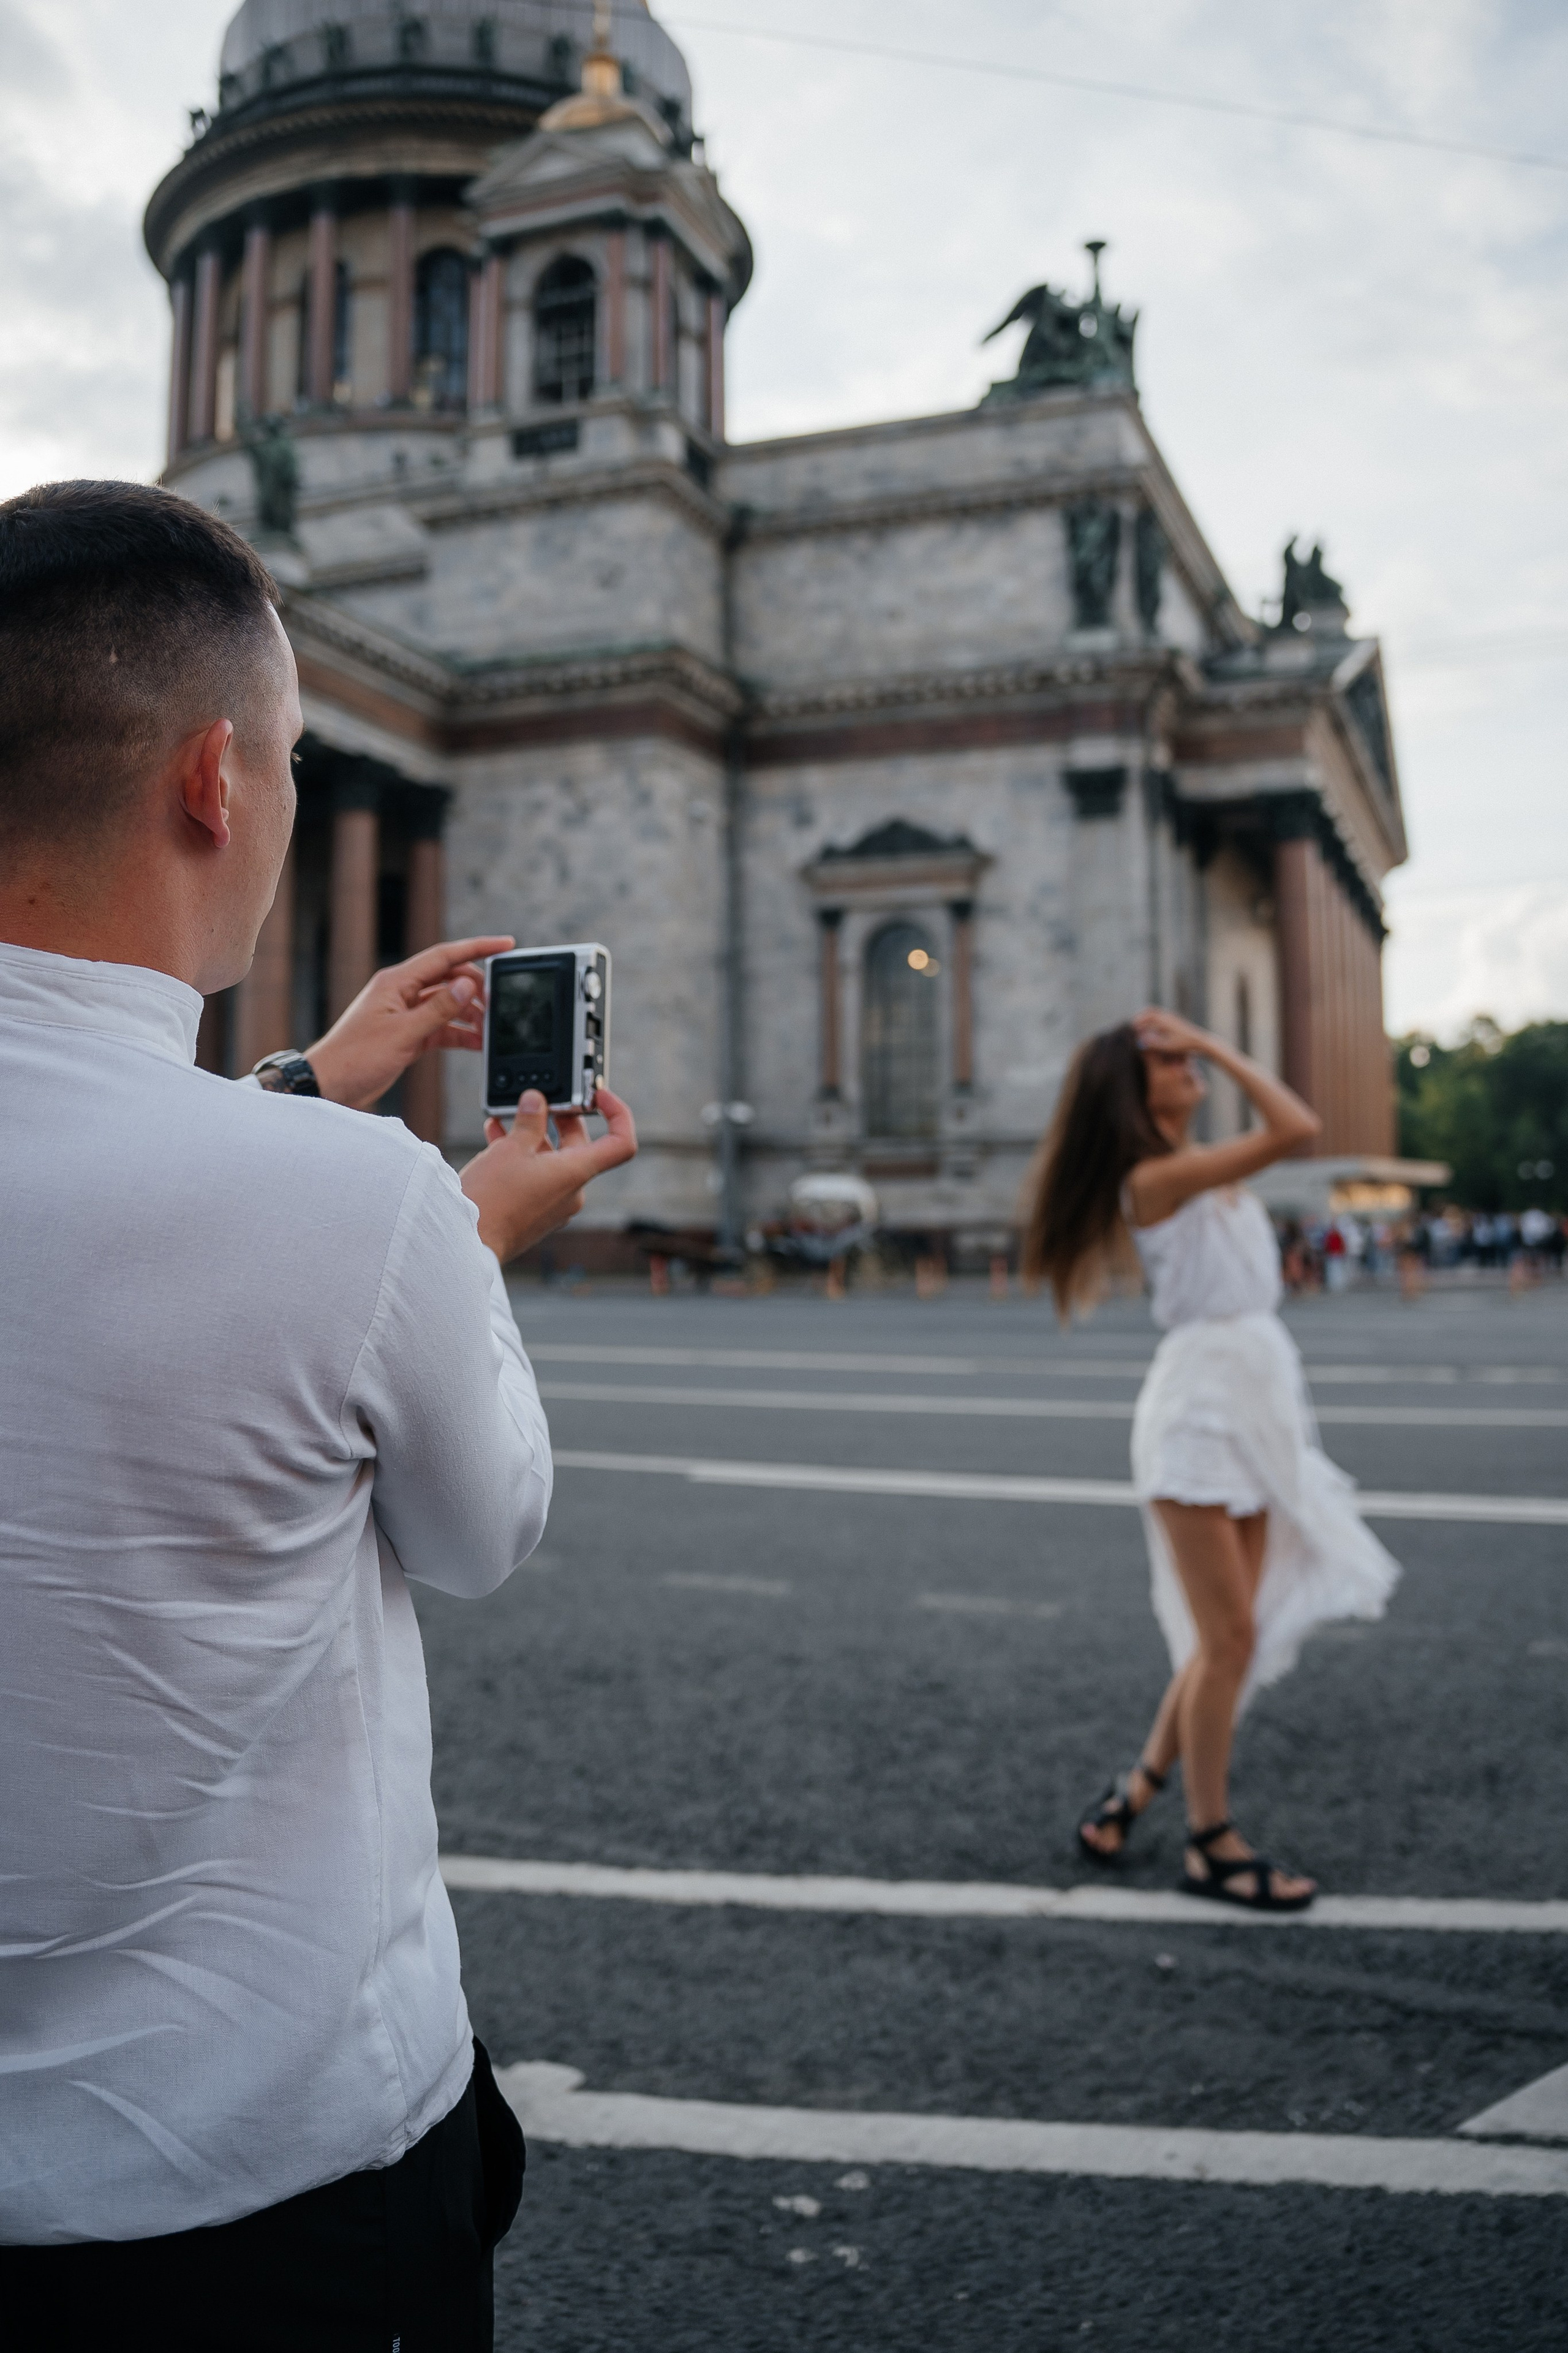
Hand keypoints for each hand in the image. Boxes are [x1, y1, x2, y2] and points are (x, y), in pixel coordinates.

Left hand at [303, 936, 515, 1109]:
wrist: (330, 1085)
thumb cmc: (356, 1057)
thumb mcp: (403, 1033)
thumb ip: (438, 1008)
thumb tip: (467, 984)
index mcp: (397, 982)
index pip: (445, 956)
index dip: (478, 948)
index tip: (506, 944)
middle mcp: (402, 992)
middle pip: (449, 978)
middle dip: (477, 988)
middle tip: (498, 1004)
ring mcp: (405, 1013)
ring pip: (447, 1003)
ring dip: (469, 1013)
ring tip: (489, 1028)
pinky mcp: (408, 1034)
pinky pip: (441, 1027)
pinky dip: (459, 1033)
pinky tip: (476, 1043)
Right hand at [460, 1085, 637, 1263]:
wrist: (467, 1242)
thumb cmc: (491, 1198)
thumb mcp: (511, 1148)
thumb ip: (529, 1120)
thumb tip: (536, 1101)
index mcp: (576, 1173)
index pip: (621, 1144)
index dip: (617, 1114)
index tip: (598, 1097)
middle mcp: (572, 1191)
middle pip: (579, 1146)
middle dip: (559, 1118)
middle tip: (540, 1100)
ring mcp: (554, 1204)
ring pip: (552, 1160)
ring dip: (533, 1136)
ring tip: (508, 1117)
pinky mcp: (535, 1213)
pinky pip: (537, 1177)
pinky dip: (522, 1157)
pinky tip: (496, 1138)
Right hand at [1132, 1006, 1212, 1059]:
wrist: (1199, 1041)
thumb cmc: (1183, 1045)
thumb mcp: (1167, 1046)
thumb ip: (1153, 1043)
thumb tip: (1140, 1040)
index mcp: (1165, 1021)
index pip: (1147, 1017)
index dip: (1138, 1021)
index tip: (1132, 1028)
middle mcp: (1168, 1017)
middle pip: (1151, 1011)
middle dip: (1141, 1016)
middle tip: (1134, 1023)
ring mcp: (1172, 1018)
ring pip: (1156, 1013)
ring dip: (1148, 1017)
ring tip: (1142, 1025)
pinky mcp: (1175, 1022)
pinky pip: (1161, 1016)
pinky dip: (1154, 1020)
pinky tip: (1153, 1029)